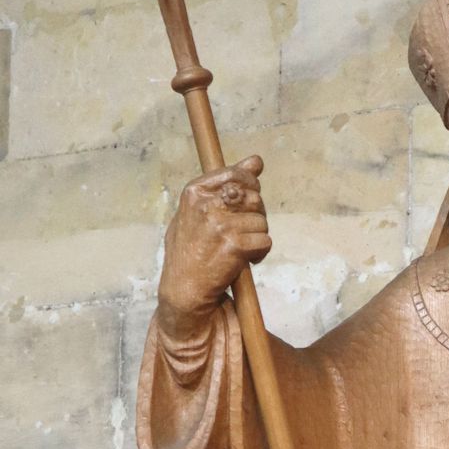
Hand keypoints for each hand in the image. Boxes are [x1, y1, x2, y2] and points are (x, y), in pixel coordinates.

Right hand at [157, 155, 270, 342]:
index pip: (236, 174)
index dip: (250, 186)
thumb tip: (257, 160)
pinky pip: (265, 241)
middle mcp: (207, 205)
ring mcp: (221, 225)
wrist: (184, 288)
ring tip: (239, 250)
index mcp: (195, 192)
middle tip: (242, 232)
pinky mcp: (235, 246)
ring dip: (256, 237)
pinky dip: (259, 254)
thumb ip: (225, 183)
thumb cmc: (191, 249)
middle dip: (255, 215)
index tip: (248, 199)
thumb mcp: (198, 209)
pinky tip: (244, 261)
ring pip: (261, 222)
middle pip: (254, 198)